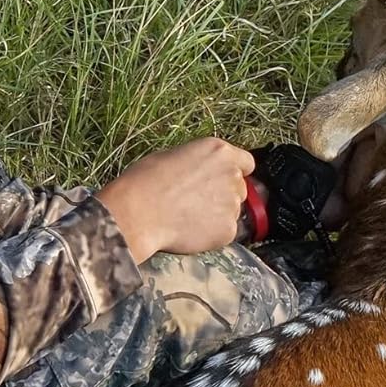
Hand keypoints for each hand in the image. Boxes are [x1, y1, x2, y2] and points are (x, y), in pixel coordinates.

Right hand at [96, 138, 254, 263]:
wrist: (138, 213)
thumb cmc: (146, 181)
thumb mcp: (174, 156)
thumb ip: (200, 164)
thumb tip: (203, 173)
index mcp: (220, 152)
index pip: (246, 163)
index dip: (234, 172)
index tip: (221, 181)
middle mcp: (232, 175)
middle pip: (240, 188)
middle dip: (223, 195)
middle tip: (197, 202)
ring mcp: (233, 204)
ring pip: (233, 211)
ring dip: (218, 215)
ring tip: (188, 217)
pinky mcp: (229, 229)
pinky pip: (225, 232)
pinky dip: (212, 234)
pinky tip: (189, 230)